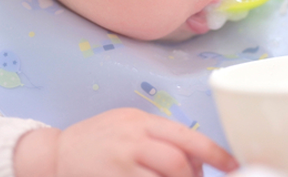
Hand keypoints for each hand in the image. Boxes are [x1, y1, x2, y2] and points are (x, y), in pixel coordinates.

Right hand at [14, 108, 237, 176]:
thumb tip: (197, 159)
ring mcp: (120, 164)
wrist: (55, 154)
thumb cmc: (98, 139)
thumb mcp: (129, 124)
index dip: (215, 153)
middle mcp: (132, 140)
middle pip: (177, 163)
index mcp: (142, 122)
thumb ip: (160, 137)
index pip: (187, 136)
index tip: (232, 166)